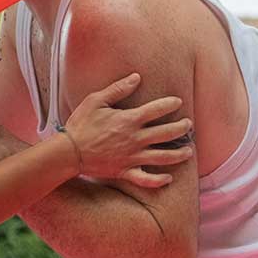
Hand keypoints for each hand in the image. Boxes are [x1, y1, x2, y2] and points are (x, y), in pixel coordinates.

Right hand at [63, 73, 192, 187]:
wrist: (69, 152)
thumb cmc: (81, 124)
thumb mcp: (96, 100)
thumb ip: (118, 88)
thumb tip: (136, 77)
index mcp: (129, 120)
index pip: (156, 110)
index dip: (170, 104)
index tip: (178, 102)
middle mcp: (135, 139)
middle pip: (166, 133)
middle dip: (182, 128)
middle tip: (189, 125)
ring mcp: (132, 157)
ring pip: (163, 157)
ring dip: (179, 154)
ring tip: (189, 151)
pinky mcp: (125, 171)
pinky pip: (147, 179)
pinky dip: (159, 180)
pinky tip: (168, 178)